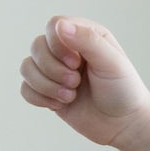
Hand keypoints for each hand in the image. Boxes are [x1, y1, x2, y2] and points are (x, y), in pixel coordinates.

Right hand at [18, 16, 149, 150]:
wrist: (124, 124)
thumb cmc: (124, 90)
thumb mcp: (112, 62)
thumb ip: (88, 41)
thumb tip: (59, 25)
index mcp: (84, 35)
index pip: (53, 25)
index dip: (58, 45)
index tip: (77, 63)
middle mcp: (66, 49)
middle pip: (36, 46)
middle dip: (53, 69)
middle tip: (76, 83)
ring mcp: (54, 70)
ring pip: (27, 68)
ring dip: (47, 85)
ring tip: (71, 96)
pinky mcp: (47, 91)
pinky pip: (25, 89)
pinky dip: (40, 98)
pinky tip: (61, 104)